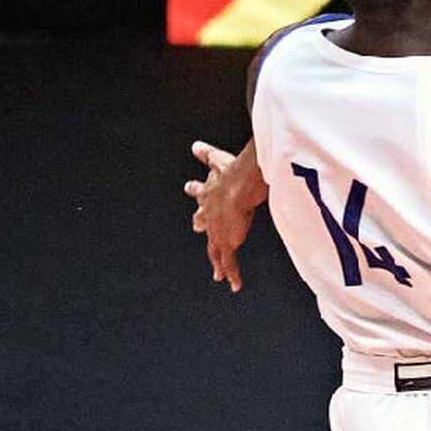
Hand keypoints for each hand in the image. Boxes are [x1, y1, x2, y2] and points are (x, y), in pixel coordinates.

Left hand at [184, 139, 262, 292]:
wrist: (239, 187)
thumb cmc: (233, 171)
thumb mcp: (218, 160)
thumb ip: (206, 154)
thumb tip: (194, 144)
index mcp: (209, 193)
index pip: (201, 191)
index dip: (198, 190)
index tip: (191, 187)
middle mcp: (209, 214)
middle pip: (202, 220)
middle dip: (201, 223)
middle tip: (198, 226)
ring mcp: (217, 230)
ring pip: (215, 249)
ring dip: (217, 261)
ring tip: (217, 274)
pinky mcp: (227, 242)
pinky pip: (229, 263)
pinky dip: (231, 274)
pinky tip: (232, 286)